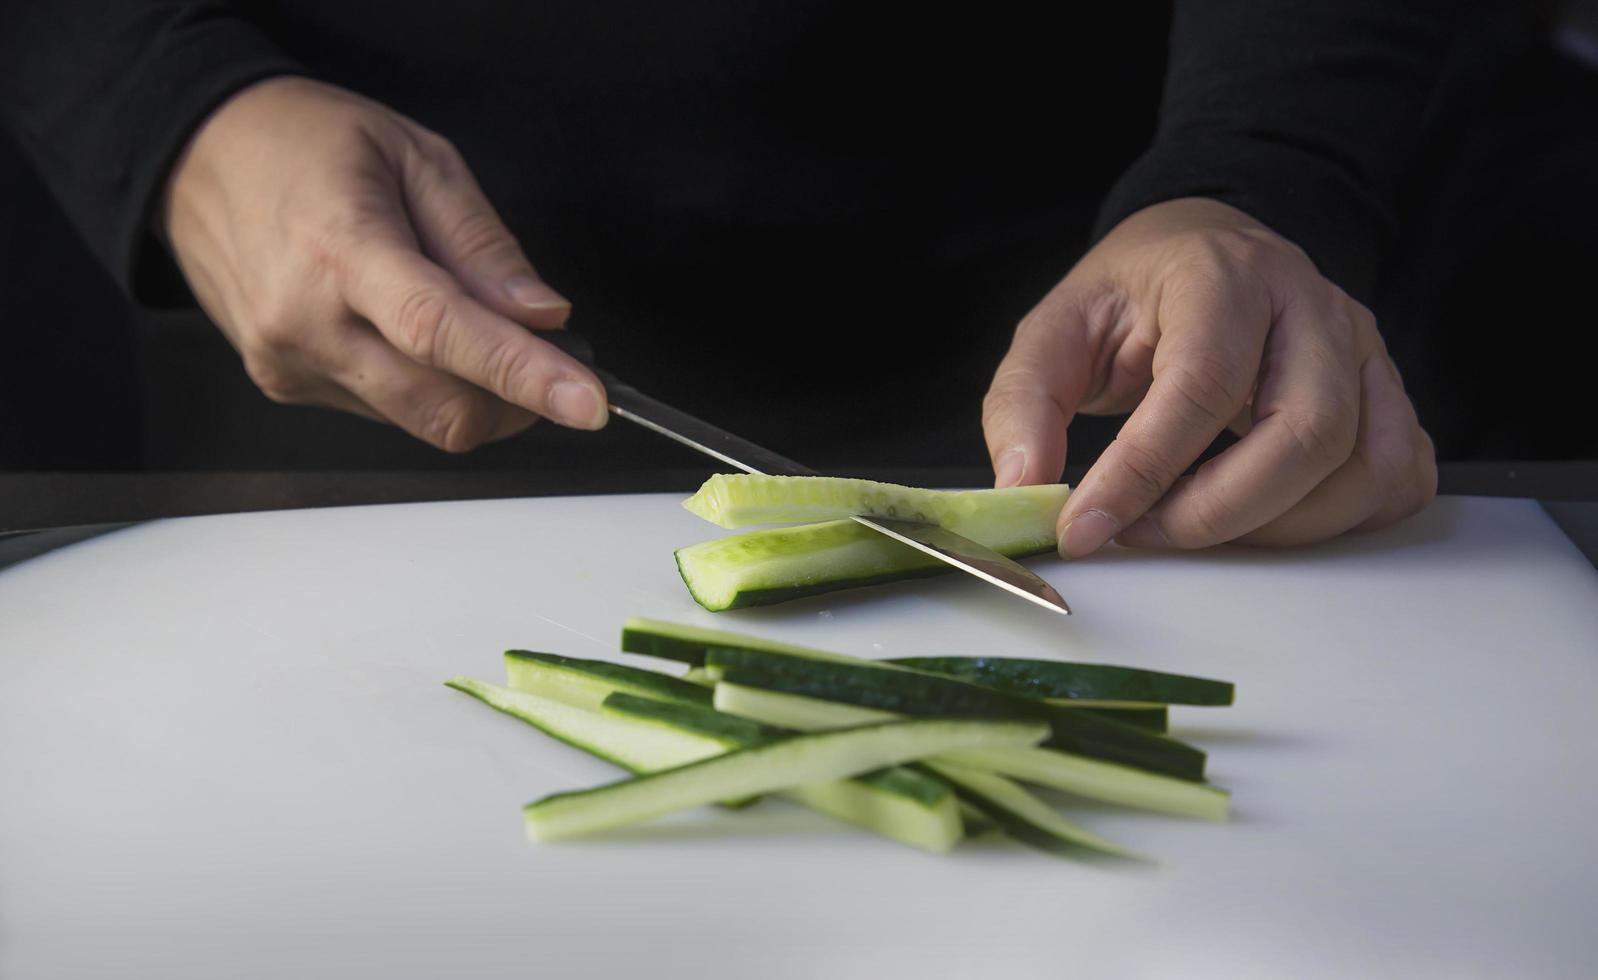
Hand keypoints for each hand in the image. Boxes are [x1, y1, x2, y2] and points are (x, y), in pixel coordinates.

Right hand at [161, 77, 606, 450]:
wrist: (196, 155)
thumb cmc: (303, 143)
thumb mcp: (417, 157)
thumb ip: (484, 245)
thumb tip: (543, 317)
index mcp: (341, 249)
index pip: (444, 333)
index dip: (525, 376)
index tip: (587, 404)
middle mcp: (306, 321)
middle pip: (442, 407)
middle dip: (517, 401)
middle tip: (548, 360)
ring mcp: (289, 362)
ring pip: (419, 421)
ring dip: (472, 393)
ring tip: (463, 321)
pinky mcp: (285, 385)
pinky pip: (385, 412)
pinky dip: (424, 384)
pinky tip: (405, 330)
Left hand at [983, 198, 1435, 554]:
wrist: (1204, 251)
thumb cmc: (1131, 298)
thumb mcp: (1055, 330)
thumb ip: (1023, 403)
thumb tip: (1023, 486)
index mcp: (1221, 276)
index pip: (1202, 385)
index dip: (1143, 471)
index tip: (1085, 528)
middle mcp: (1311, 306)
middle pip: (1307, 433)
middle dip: (1218, 513)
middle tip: (1142, 534)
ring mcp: (1363, 350)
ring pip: (1361, 466)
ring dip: (1274, 527)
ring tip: (1189, 524)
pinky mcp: (1387, 394)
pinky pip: (1396, 479)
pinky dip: (1337, 522)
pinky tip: (1263, 518)